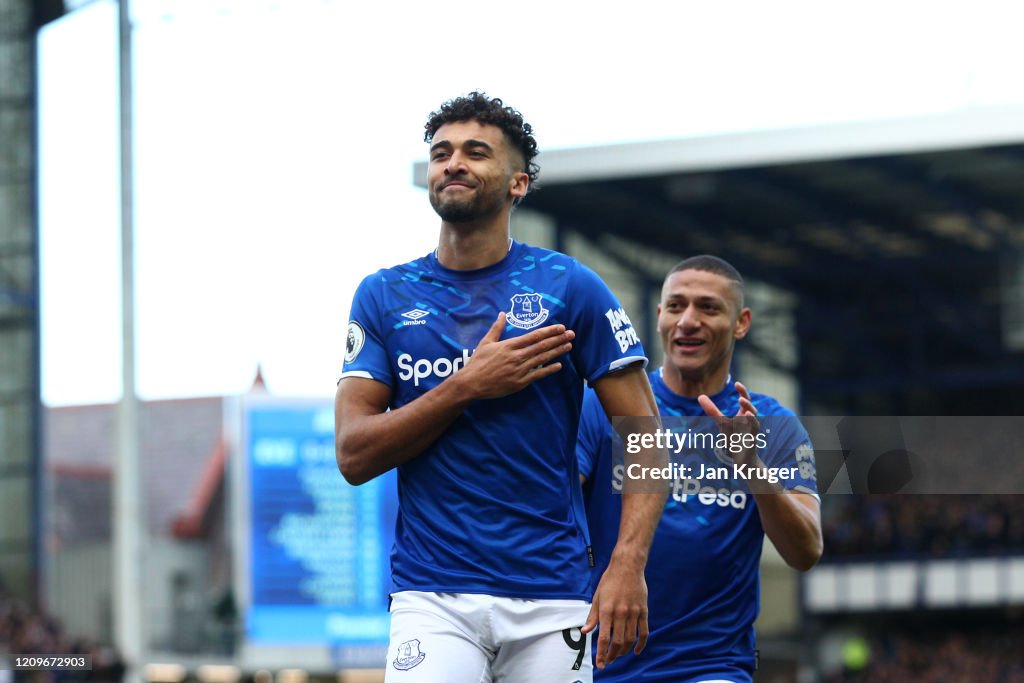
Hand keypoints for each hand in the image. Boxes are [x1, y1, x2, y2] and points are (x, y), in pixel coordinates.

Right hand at [459, 312, 573, 399]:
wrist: (472, 383)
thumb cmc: (478, 362)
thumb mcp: (486, 342)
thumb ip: (497, 328)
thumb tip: (502, 313)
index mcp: (510, 345)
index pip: (534, 336)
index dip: (549, 331)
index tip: (561, 327)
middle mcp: (517, 356)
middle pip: (542, 346)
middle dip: (559, 339)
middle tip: (572, 334)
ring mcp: (520, 370)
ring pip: (543, 359)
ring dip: (557, 352)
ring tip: (569, 346)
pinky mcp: (520, 382)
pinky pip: (538, 374)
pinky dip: (549, 369)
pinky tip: (559, 365)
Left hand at [581, 557, 648, 668]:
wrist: (628, 566)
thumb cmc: (610, 580)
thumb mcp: (597, 597)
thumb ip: (592, 616)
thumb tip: (585, 631)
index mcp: (606, 610)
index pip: (603, 638)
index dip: (601, 653)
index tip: (600, 664)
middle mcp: (620, 613)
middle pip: (618, 642)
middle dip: (612, 655)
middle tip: (608, 661)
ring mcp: (634, 613)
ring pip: (631, 639)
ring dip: (625, 651)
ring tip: (619, 655)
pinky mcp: (644, 611)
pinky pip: (644, 632)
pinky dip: (641, 644)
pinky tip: (636, 651)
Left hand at [697, 381, 759, 465]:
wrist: (741, 457)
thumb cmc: (733, 438)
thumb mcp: (721, 422)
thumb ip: (712, 410)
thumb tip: (700, 396)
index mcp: (744, 414)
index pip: (745, 399)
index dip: (742, 391)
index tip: (736, 383)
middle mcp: (750, 420)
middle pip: (751, 407)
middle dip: (746, 399)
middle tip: (739, 392)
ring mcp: (752, 430)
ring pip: (754, 418)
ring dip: (749, 409)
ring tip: (741, 402)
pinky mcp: (753, 440)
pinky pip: (754, 430)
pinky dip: (751, 423)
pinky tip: (746, 416)